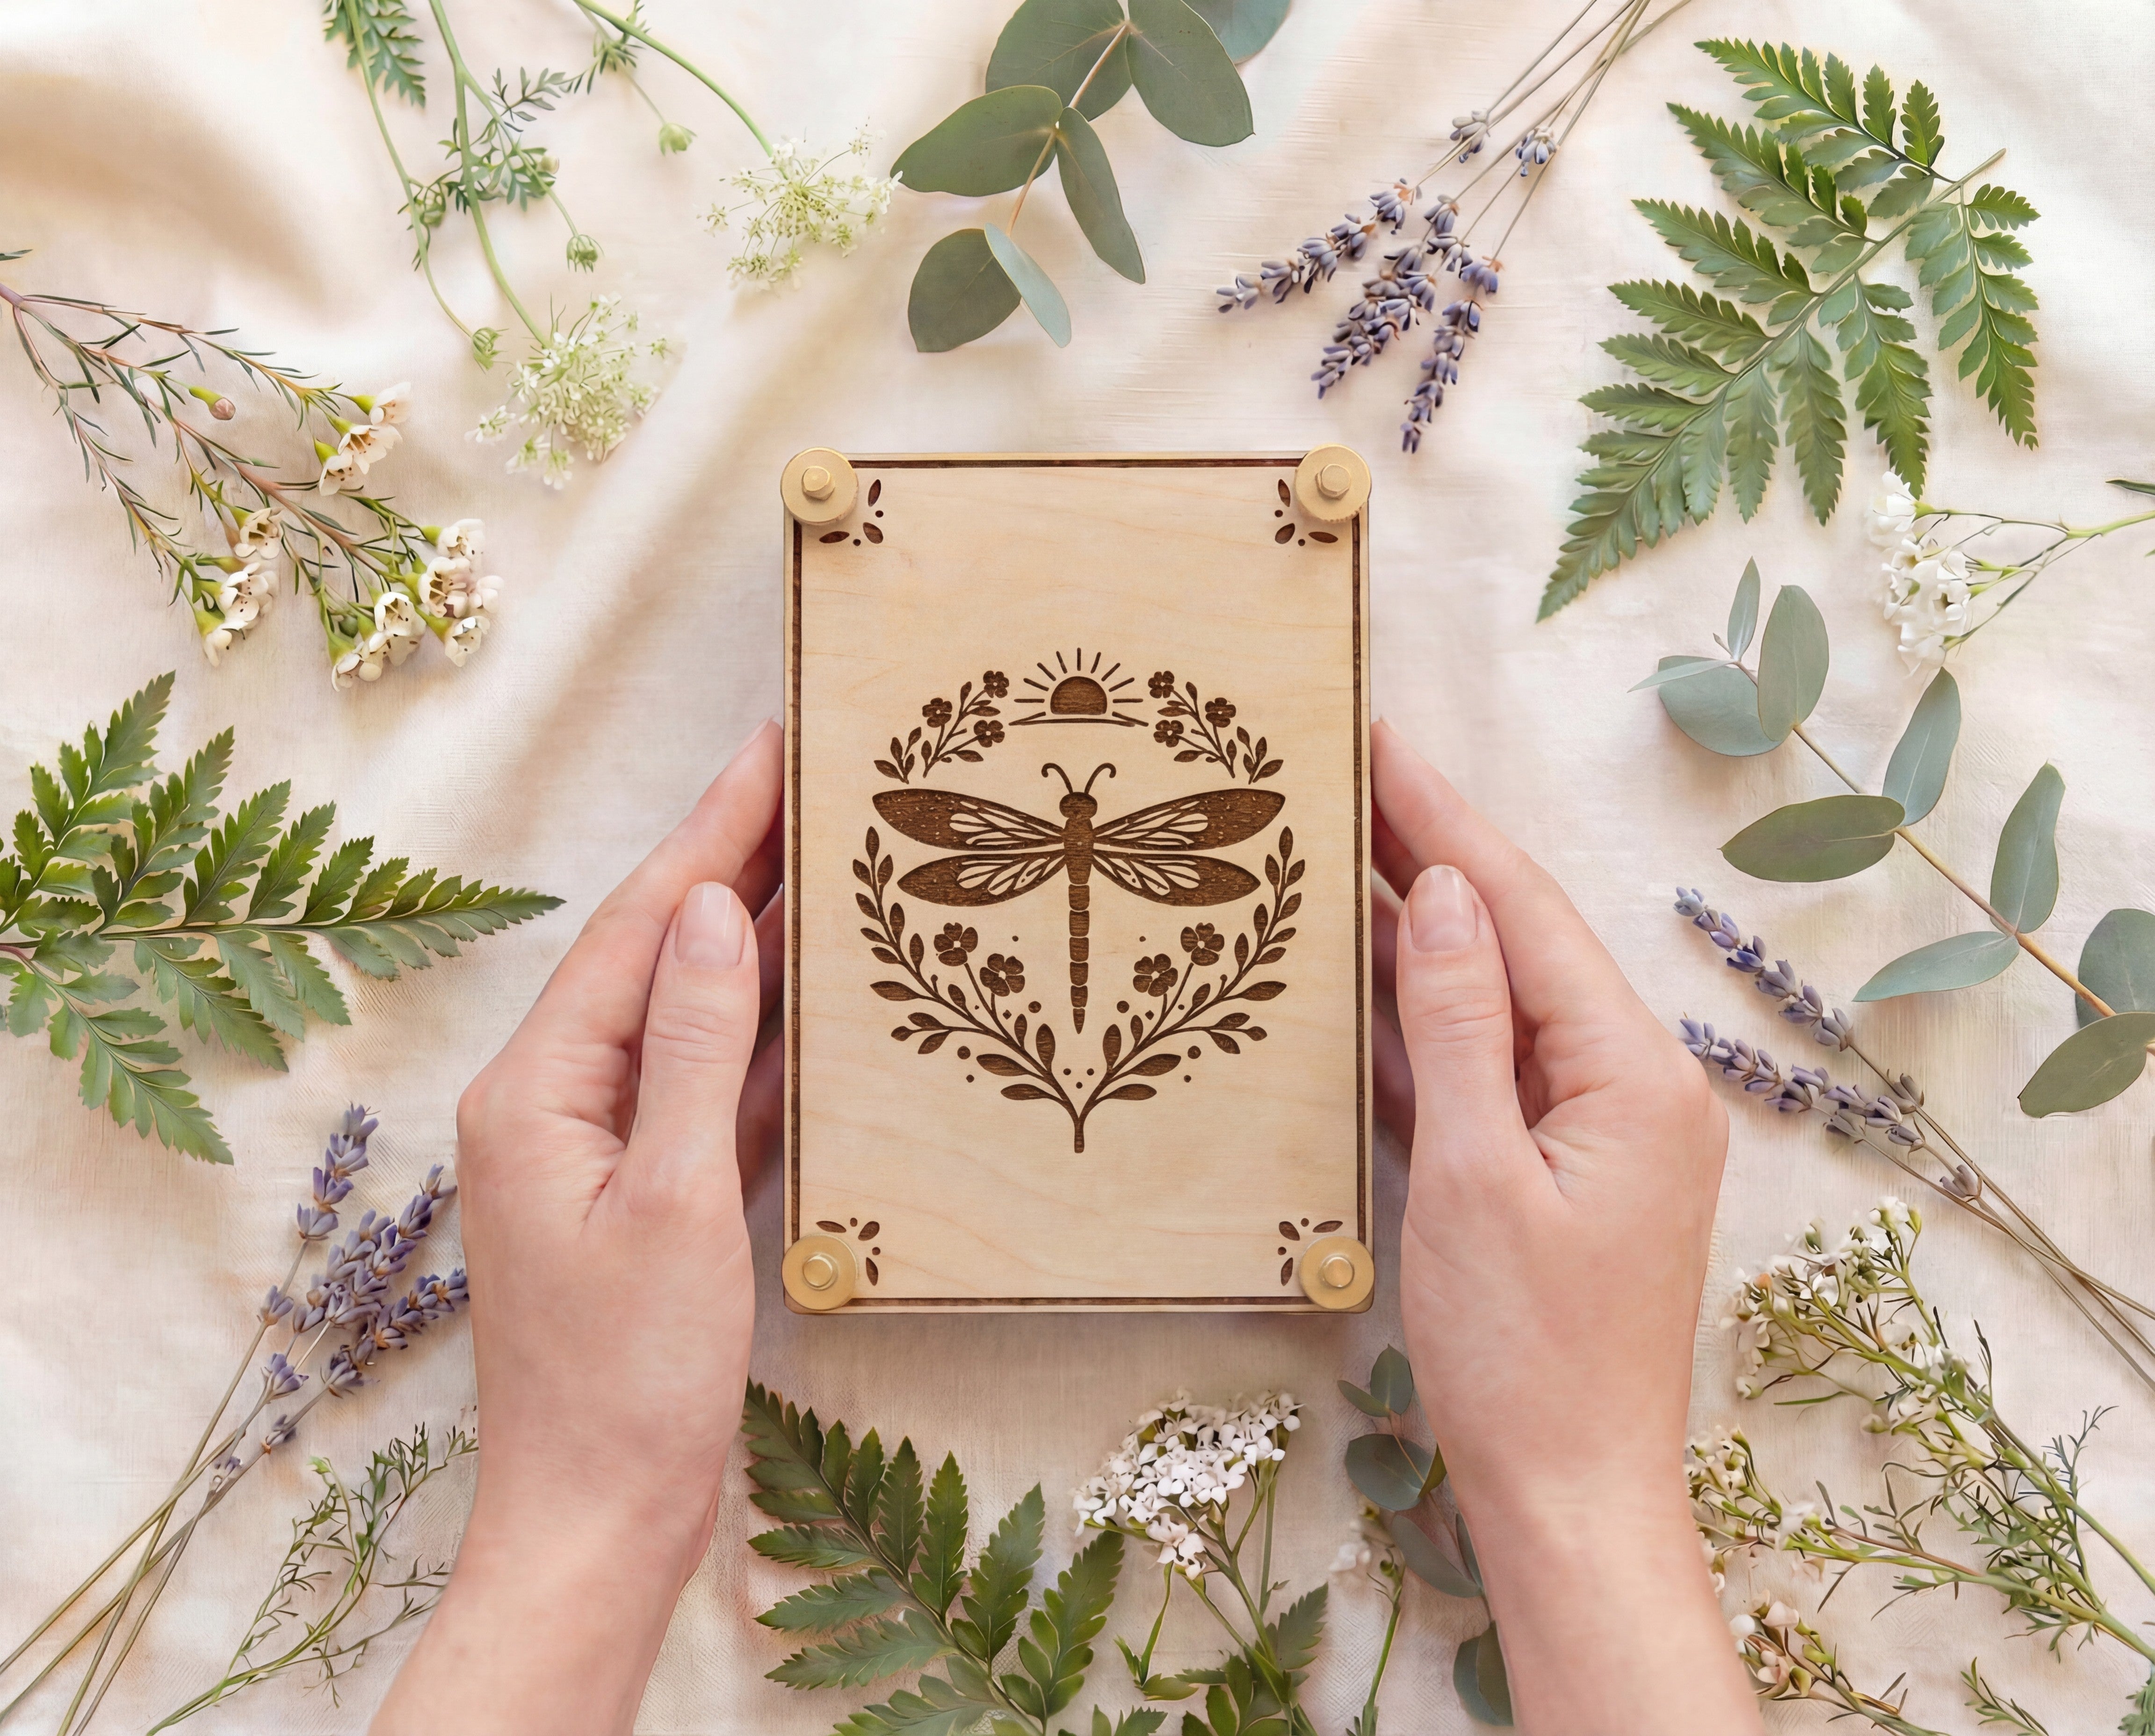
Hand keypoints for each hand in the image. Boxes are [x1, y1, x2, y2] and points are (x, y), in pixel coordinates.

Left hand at [372, 722, 783, 1735]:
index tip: (770, 747)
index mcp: (538, 1090)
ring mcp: (601, 1147)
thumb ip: (697, 1051)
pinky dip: (765, 1038)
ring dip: (758, 942)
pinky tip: (819, 998)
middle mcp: (557, 1101)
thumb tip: (719, 916)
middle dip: (734, 863)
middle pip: (661, 955)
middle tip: (814, 776)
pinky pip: (710, 1087)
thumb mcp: (672, 1201)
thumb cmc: (625, 1380)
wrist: (599, 1519)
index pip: (640, 928)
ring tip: (830, 859)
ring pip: (691, 1015)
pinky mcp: (646, 1193)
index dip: (710, 831)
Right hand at [1371, 721, 1758, 1734]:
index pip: (1524, 910)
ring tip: (1335, 848)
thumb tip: (1448, 894)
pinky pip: (1483, 1067)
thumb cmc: (1525, 1354)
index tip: (1382, 737)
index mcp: (1630, 1073)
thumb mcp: (1477, 1177)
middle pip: (1514, 938)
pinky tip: (1361, 973)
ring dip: (1417, 928)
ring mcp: (1591, 1126)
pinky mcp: (1552, 1167)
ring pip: (1493, 998)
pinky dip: (1421, 1020)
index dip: (1447, 819)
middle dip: (1429, 851)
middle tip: (1343, 768)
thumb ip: (1462, 1026)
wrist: (1569, 1494)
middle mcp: (1627, 1082)